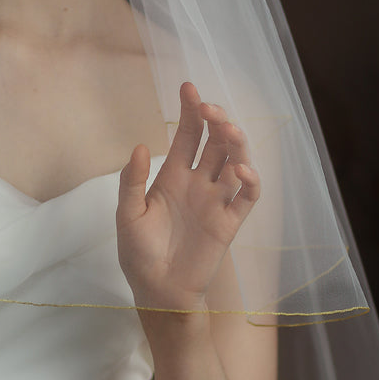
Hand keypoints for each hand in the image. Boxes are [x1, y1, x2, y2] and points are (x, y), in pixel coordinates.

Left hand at [116, 82, 259, 316]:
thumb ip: (131, 181)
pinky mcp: (229, 223)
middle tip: (209, 108)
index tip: (189, 87)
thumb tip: (140, 145)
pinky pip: (247, 197)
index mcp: (172, 176)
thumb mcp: (127, 214)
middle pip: (215, 142)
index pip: (187, 135)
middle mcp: (198, 183)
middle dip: (215, 120)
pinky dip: (251, 180)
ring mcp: (216, 201)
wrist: (158, 292)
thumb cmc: (139, 253)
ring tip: (228, 130)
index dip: (190, 111)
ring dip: (235, 143)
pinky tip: (241, 170)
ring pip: (235, 161)